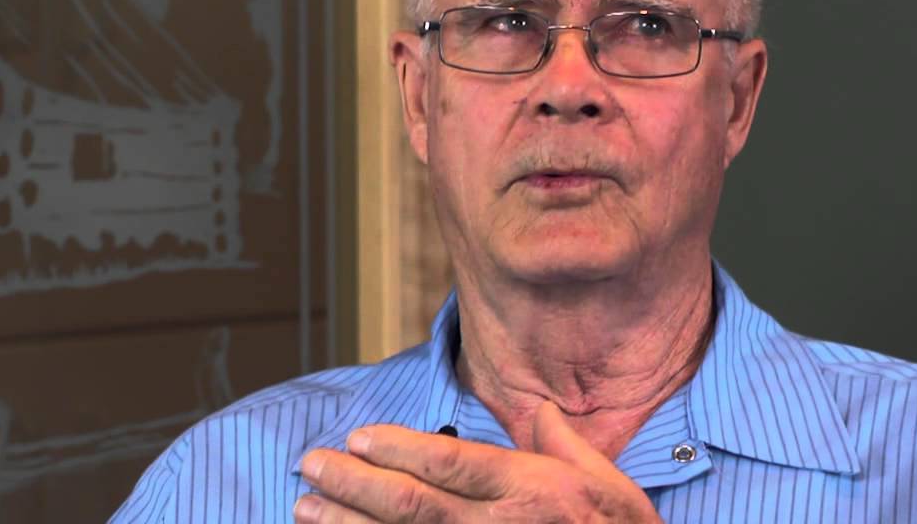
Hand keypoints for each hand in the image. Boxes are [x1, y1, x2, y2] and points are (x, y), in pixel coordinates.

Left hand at [295, 401, 661, 522]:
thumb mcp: (612, 487)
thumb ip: (567, 445)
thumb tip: (540, 409)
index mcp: (531, 491)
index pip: (451, 463)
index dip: (397, 448)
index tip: (358, 436)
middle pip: (410, 503)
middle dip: (353, 482)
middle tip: (312, 464)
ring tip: (304, 506)